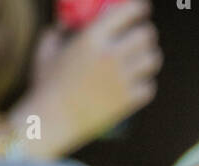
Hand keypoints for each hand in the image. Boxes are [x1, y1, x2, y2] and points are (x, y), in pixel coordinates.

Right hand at [26, 1, 161, 155]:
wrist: (52, 121)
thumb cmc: (46, 86)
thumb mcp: (47, 51)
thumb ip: (57, 32)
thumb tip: (65, 23)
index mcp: (92, 38)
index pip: (128, 12)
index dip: (140, 8)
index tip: (143, 9)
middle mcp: (110, 56)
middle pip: (146, 35)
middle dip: (146, 32)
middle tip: (143, 36)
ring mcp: (121, 80)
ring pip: (152, 60)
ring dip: (150, 56)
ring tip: (144, 58)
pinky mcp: (127, 102)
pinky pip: (149, 87)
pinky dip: (146, 83)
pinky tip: (140, 82)